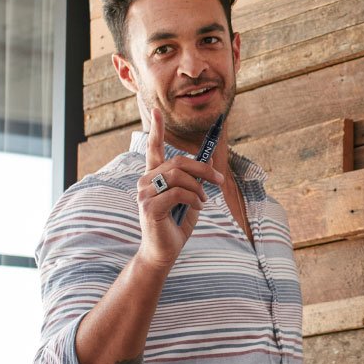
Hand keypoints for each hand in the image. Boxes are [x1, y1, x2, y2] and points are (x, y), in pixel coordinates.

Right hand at [133, 104, 229, 270]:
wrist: (164, 252)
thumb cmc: (176, 225)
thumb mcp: (191, 199)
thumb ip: (195, 181)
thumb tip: (211, 160)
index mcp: (153, 177)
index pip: (153, 149)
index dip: (156, 130)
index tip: (156, 112)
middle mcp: (145, 182)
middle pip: (177, 162)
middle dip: (202, 169)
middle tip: (219, 179)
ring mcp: (144, 194)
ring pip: (177, 176)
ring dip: (198, 187)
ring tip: (204, 200)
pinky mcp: (149, 206)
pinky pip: (177, 193)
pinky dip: (193, 198)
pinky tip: (197, 207)